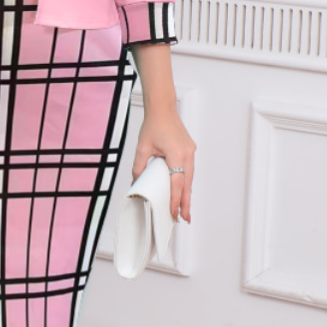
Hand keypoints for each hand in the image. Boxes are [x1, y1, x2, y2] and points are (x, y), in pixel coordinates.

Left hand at [131, 105, 196, 223]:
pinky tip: (183, 189)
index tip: (174, 213)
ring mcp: (190, 151)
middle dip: (185, 203)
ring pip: (189, 178)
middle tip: (185, 218)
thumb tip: (136, 182)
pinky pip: (189, 169)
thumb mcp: (142, 147)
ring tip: (184, 208)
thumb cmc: (153, 125)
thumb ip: (139, 166)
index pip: (176, 183)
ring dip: (187, 193)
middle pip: (187, 184)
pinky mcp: (190, 149)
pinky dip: (186, 181)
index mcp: (176, 154)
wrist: (163, 108)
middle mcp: (187, 154)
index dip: (175, 200)